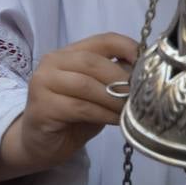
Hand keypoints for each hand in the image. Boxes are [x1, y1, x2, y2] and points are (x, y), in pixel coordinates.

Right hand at [0, 33, 137, 180]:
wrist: (38, 144)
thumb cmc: (71, 118)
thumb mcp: (96, 95)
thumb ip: (112, 81)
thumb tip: (143, 74)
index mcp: (68, 53)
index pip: (102, 40)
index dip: (127, 47)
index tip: (147, 64)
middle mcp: (52, 61)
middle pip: (92, 62)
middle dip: (120, 78)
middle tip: (139, 96)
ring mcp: (43, 82)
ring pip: (86, 84)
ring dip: (113, 99)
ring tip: (129, 111)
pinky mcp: (42, 106)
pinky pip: (80, 107)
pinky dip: (103, 114)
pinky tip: (116, 121)